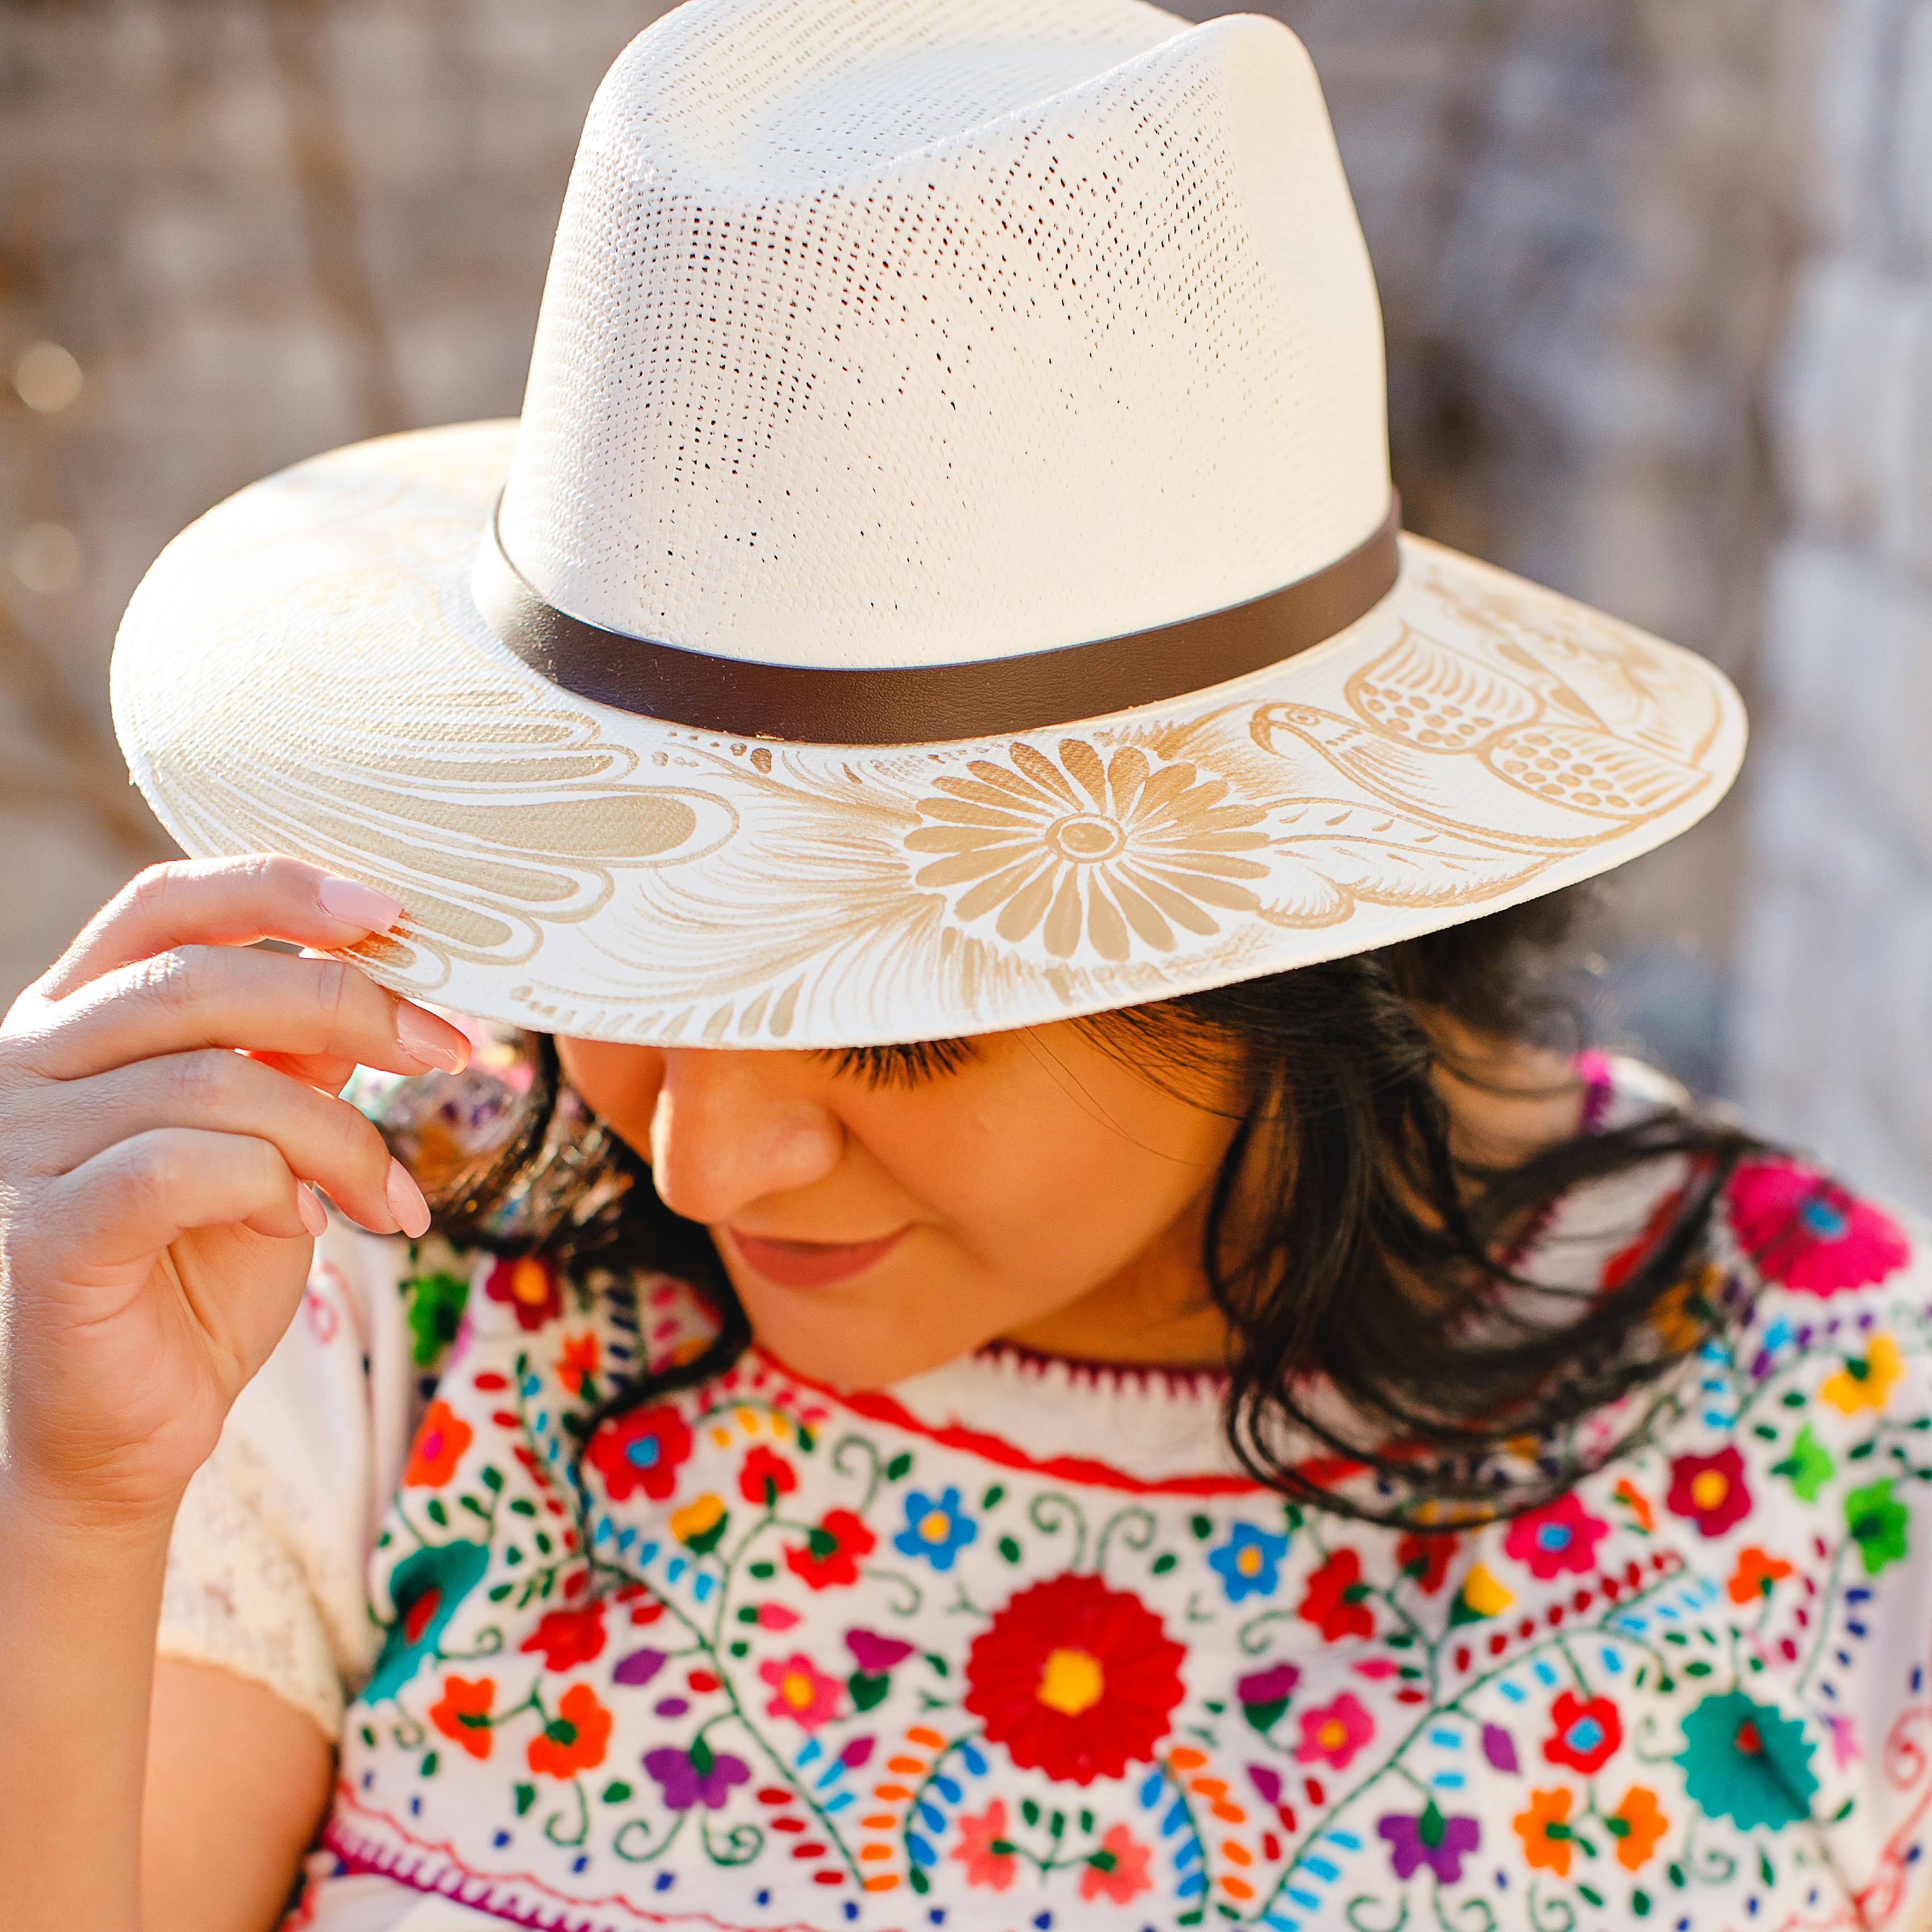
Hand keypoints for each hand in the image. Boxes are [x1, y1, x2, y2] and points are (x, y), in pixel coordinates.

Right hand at [0, 855, 471, 1527]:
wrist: (128, 1429)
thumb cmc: (198, 1273)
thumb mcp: (270, 1140)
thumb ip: (300, 1056)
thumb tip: (380, 982)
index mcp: (83, 1019)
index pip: (169, 903)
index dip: (280, 886)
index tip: (395, 910)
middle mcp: (34, 1062)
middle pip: (206, 978)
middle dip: (352, 1005)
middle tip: (445, 1049)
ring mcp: (26, 1144)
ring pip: (218, 1080)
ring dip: (339, 1136)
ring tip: (388, 1199)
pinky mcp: (45, 1229)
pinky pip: (183, 1165)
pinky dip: (275, 1186)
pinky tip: (310, 1228)